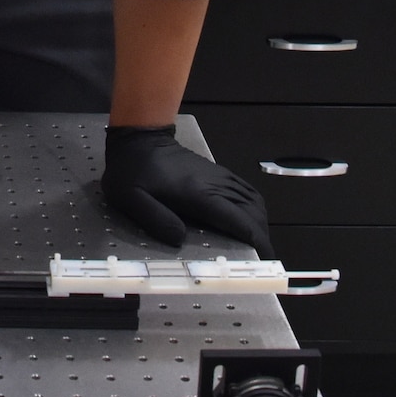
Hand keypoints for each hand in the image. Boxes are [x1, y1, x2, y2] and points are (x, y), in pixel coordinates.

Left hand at [102, 125, 274, 258]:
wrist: (138, 137)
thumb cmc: (132, 169)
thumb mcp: (131, 198)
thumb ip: (156, 220)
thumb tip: (180, 240)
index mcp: (199, 193)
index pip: (240, 220)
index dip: (257, 242)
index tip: (264, 260)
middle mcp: (215, 184)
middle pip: (253, 212)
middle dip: (261, 237)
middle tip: (256, 259)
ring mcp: (218, 176)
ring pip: (253, 201)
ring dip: (258, 223)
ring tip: (253, 244)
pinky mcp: (216, 173)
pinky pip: (245, 190)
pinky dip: (253, 208)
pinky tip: (245, 220)